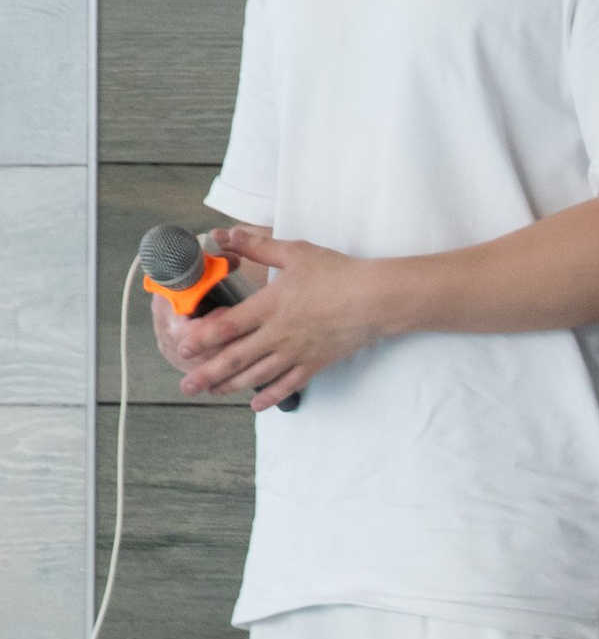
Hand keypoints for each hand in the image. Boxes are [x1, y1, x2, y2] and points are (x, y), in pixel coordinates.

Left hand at [158, 229, 386, 407]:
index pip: (228, 326)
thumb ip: (257, 246)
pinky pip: (287, 384)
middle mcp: (279, 334)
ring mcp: (296, 352)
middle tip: (187, 385)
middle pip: (235, 358)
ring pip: (257, 375)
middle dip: (207, 373)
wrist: (375, 300)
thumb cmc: (338, 274)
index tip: (182, 345)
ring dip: (231, 386)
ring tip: (211, 392)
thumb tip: (226, 234)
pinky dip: (270, 396)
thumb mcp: (294, 253)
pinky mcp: (314, 364)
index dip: (202, 337)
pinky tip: (255, 404)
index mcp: (270, 306)